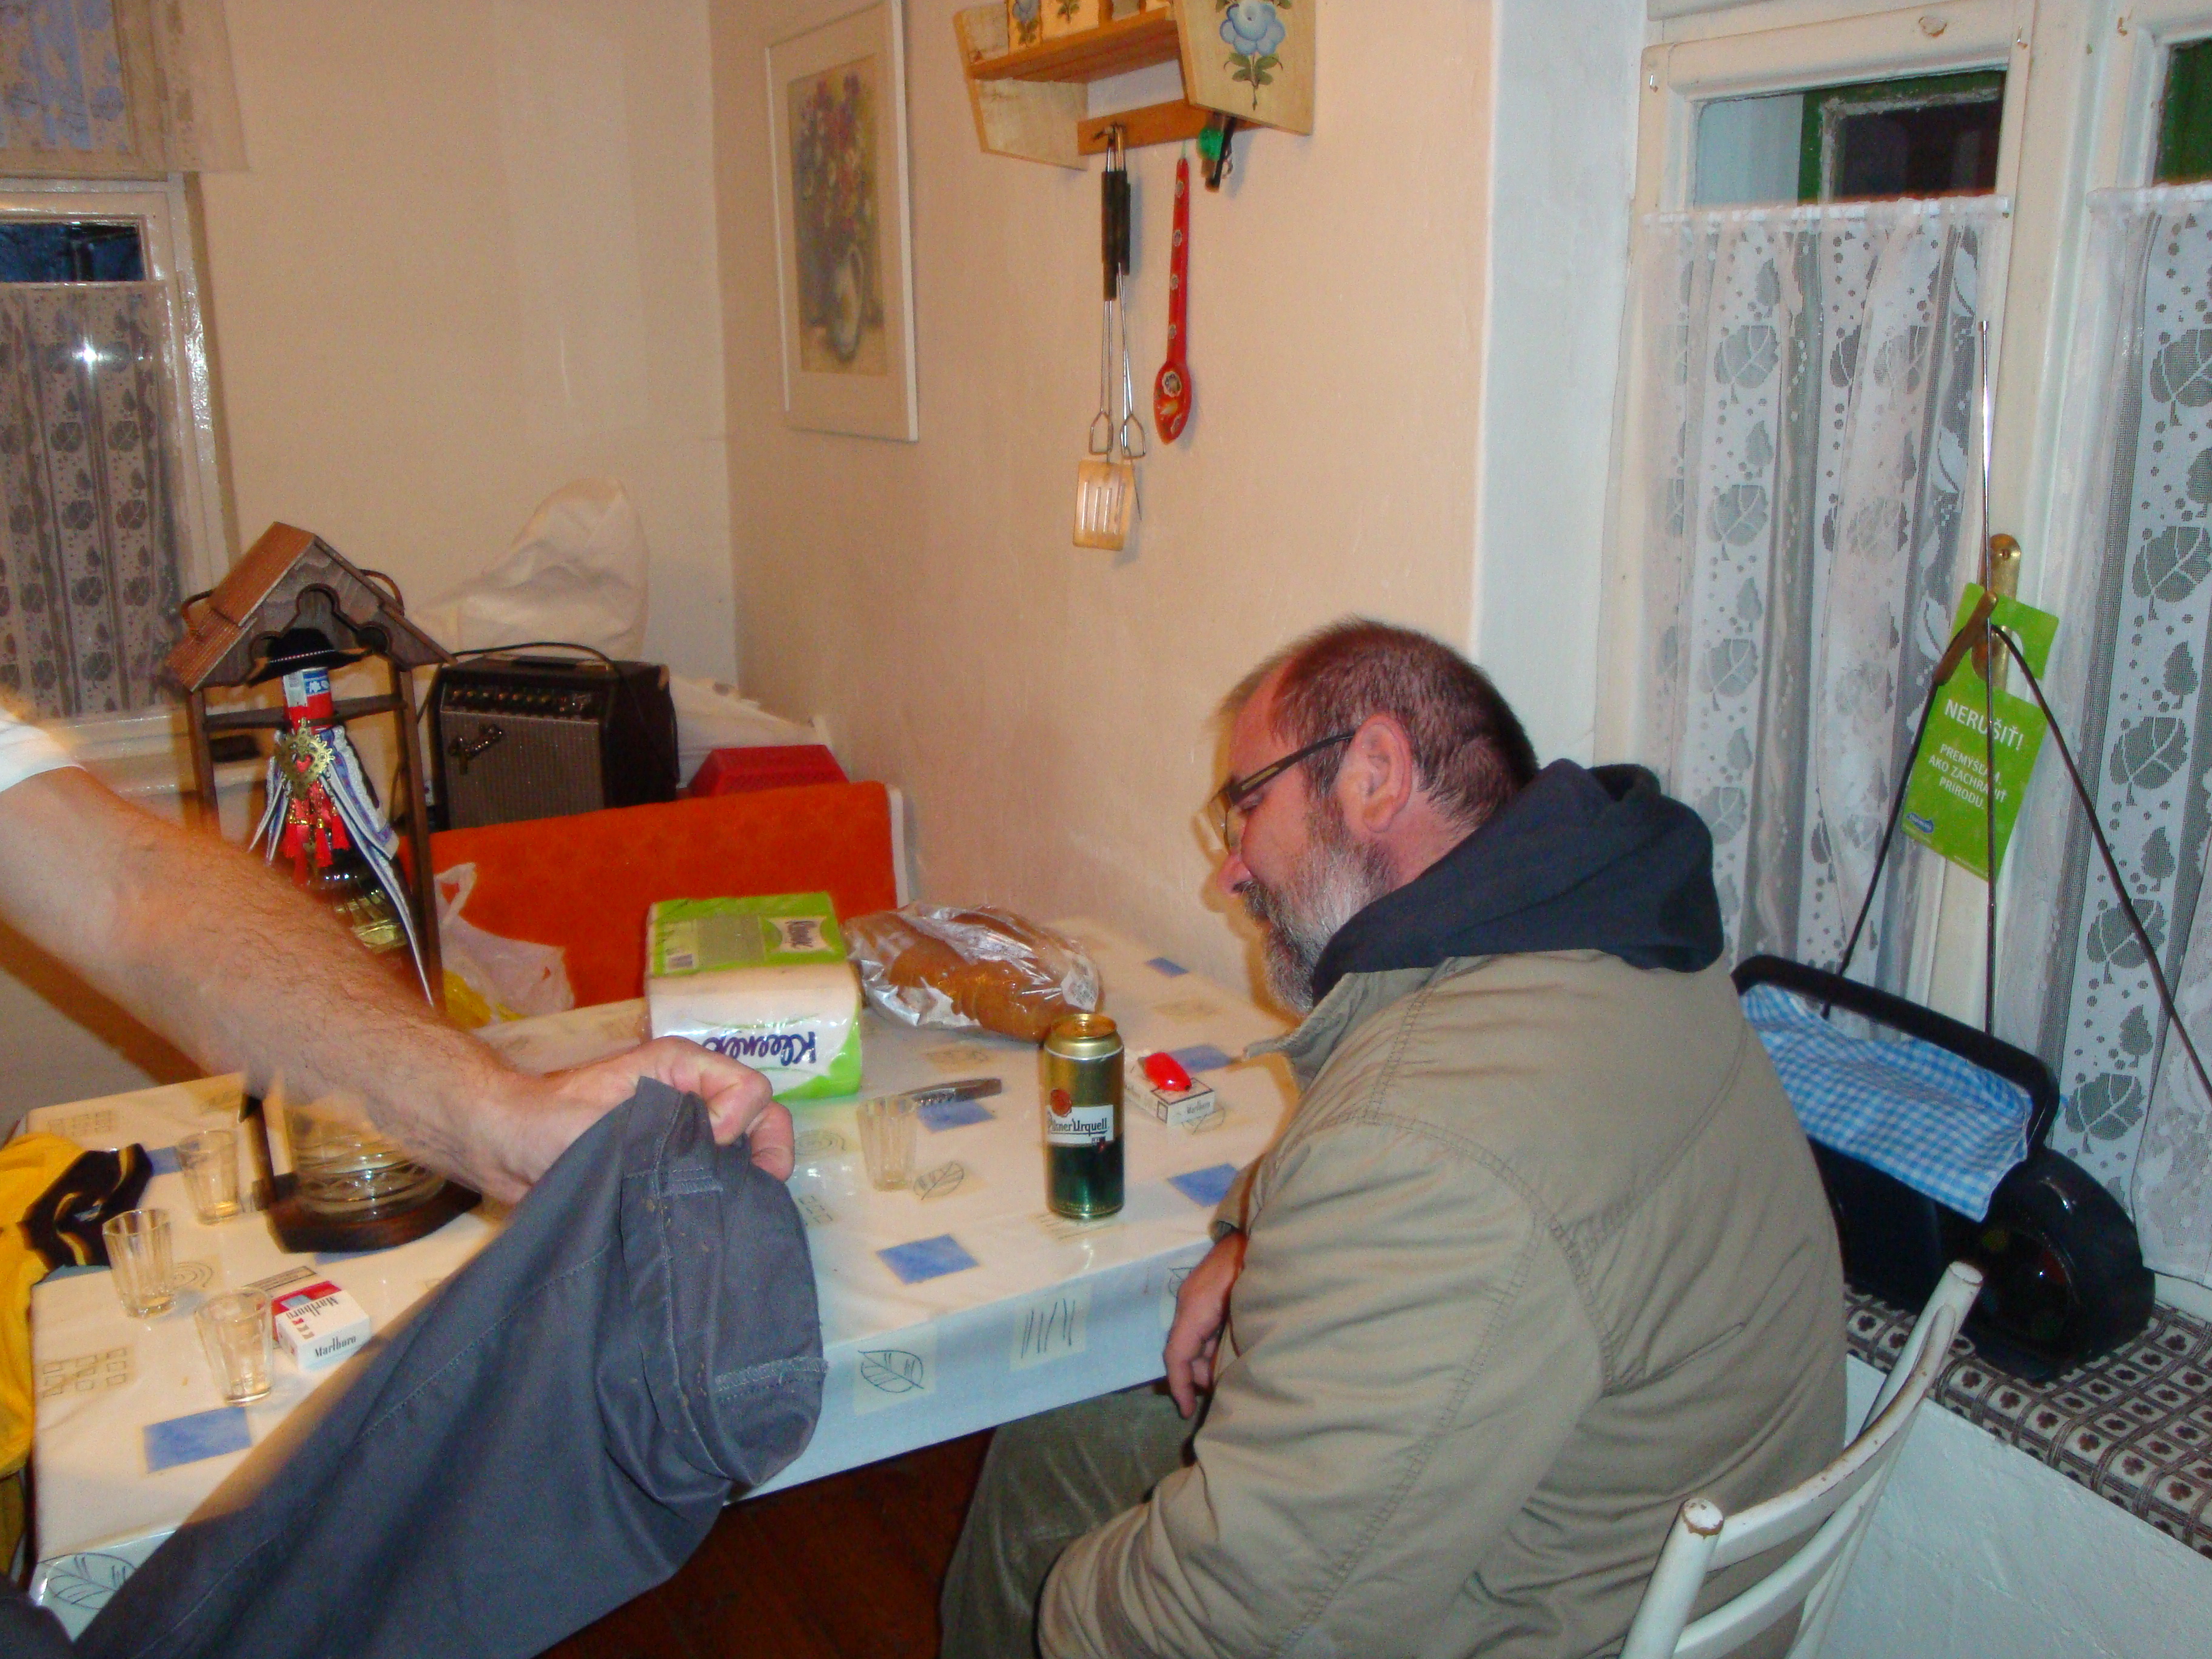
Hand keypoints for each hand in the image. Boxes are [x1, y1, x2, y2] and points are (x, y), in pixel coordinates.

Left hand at [481, 1037, 791, 1202]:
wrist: (502, 1151)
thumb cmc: (544, 1122)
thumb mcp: (603, 1118)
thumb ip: (661, 1130)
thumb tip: (716, 1153)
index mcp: (681, 1069)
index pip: (748, 1088)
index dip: (740, 1119)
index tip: (710, 1145)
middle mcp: (692, 1097)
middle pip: (761, 1116)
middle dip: (767, 1150)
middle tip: (760, 1189)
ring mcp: (685, 1133)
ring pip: (745, 1149)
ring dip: (746, 1176)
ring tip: (736, 1210)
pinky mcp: (673, 1167)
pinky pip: (717, 1176)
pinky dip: (724, 1195)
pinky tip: (715, 1219)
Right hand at [1163, 1230, 1246, 1416]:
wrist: (1261, 1228)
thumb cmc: (1258, 1268)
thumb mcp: (1247, 1311)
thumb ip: (1232, 1344)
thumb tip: (1222, 1375)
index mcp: (1195, 1307)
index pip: (1177, 1354)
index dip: (1180, 1386)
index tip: (1187, 1410)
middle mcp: (1189, 1302)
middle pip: (1184, 1349)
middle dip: (1197, 1376)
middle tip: (1221, 1394)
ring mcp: (1197, 1295)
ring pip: (1194, 1338)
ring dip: (1207, 1360)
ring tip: (1229, 1375)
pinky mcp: (1208, 1292)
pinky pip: (1203, 1326)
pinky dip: (1212, 1344)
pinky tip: (1230, 1351)